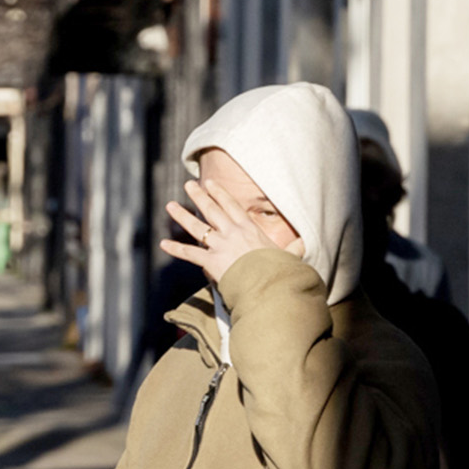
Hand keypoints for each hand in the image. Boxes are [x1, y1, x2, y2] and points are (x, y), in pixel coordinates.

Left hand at [162, 174, 287, 286]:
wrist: (268, 284)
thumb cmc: (280, 271)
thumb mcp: (289, 256)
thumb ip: (293, 249)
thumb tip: (304, 245)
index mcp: (249, 229)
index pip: (232, 206)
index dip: (219, 193)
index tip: (210, 183)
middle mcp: (232, 233)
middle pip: (211, 210)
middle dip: (199, 196)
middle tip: (189, 185)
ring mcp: (219, 246)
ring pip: (197, 227)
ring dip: (182, 215)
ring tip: (171, 205)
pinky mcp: (210, 261)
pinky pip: (189, 253)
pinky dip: (176, 249)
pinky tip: (163, 244)